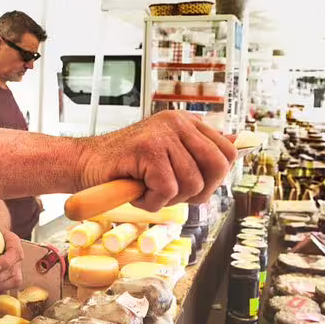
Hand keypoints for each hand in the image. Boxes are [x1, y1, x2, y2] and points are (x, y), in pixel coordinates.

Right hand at [77, 110, 236, 210]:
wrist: (85, 164)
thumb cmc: (125, 166)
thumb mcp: (169, 155)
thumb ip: (199, 152)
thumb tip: (239, 145)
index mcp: (186, 122)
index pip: (227, 153)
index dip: (214, 179)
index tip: (190, 186)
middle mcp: (177, 122)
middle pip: (218, 168)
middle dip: (197, 192)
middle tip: (171, 192)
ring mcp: (162, 134)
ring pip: (192, 184)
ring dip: (167, 198)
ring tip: (147, 188)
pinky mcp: (147, 150)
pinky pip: (167, 189)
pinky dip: (151, 201)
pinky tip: (136, 191)